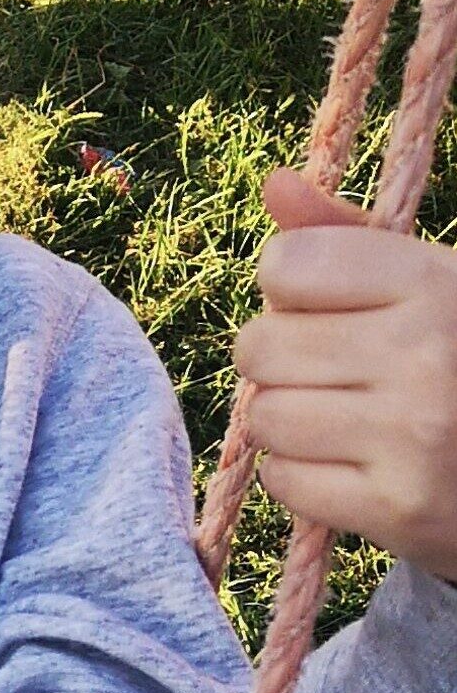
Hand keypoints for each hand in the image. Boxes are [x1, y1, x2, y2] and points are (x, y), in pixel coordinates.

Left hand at [233, 166, 456, 582]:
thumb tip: (275, 183)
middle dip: (284, 360)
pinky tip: (354, 467)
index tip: (334, 308)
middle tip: (340, 374)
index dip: (293, 289)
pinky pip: (283, 479)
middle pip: (259, 345)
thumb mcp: (427, 283)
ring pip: (264, 415)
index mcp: (434, 283)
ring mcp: (415, 435)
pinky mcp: (401, 508)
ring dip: (291, 421)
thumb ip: (344, 236)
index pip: (285, 265)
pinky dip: (303, 477)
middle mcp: (426, 354)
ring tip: (349, 422)